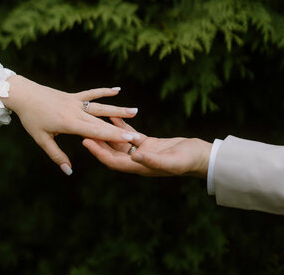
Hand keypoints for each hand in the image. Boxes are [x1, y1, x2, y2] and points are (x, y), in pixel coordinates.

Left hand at [1, 76, 140, 174]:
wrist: (24, 94)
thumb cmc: (31, 118)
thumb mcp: (41, 139)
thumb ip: (57, 155)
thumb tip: (68, 171)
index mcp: (69, 123)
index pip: (95, 132)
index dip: (113, 136)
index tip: (128, 140)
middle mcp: (76, 111)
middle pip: (102, 122)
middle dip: (121, 129)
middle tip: (138, 136)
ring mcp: (76, 102)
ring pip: (101, 106)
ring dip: (118, 110)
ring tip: (135, 111)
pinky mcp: (73, 96)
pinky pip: (91, 94)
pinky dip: (104, 91)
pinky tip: (117, 90)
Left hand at [82, 118, 211, 178]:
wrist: (201, 157)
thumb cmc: (189, 161)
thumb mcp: (172, 161)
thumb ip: (153, 160)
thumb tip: (135, 157)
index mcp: (140, 167)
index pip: (113, 161)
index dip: (98, 152)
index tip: (85, 141)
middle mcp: (137, 160)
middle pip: (111, 151)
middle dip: (97, 141)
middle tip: (82, 129)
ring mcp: (142, 151)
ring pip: (119, 142)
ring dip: (106, 132)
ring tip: (93, 121)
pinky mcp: (148, 142)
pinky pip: (130, 133)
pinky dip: (121, 126)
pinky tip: (113, 116)